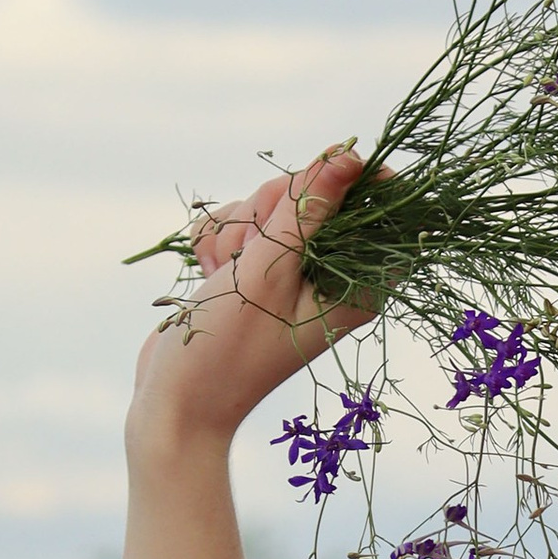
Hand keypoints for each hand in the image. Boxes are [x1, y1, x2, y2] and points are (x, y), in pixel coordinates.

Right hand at [126, 144, 375, 466]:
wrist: (177, 402)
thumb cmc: (228, 347)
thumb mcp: (270, 269)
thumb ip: (310, 210)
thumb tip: (349, 156)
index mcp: (358, 285)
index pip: (380, 208)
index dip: (348, 181)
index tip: (310, 188)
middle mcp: (332, 277)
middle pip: (315, 194)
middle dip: (271, 207)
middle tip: (252, 247)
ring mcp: (290, 273)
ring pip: (269, 204)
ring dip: (237, 226)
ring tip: (224, 272)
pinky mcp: (255, 272)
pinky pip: (240, 223)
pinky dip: (219, 241)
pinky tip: (209, 276)